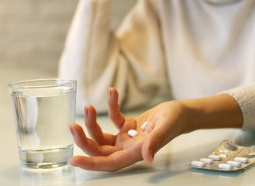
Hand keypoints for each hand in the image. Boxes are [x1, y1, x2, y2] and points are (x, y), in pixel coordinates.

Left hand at [69, 88, 188, 170]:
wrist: (181, 112)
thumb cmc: (176, 120)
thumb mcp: (165, 127)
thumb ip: (155, 141)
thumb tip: (147, 157)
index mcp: (136, 152)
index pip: (110, 163)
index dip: (92, 163)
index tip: (74, 160)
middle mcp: (128, 147)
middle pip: (100, 150)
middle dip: (84, 139)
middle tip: (73, 126)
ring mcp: (127, 137)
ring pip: (102, 136)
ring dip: (92, 123)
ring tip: (88, 107)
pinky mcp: (128, 126)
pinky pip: (114, 118)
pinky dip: (111, 106)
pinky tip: (113, 92)